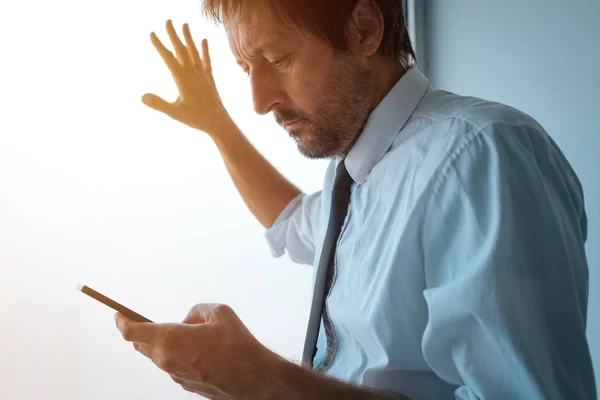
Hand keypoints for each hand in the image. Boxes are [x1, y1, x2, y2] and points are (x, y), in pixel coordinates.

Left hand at [115, 303, 275, 398]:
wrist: (253, 379)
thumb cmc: (237, 347)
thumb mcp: (219, 312)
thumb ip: (197, 311)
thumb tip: (188, 320)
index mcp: (170, 339)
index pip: (132, 331)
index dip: (122, 321)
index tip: (118, 315)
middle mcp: (167, 359)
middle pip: (142, 345)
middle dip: (141, 333)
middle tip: (145, 322)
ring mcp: (175, 375)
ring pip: (159, 356)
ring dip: (164, 344)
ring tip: (186, 335)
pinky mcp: (186, 385)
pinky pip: (174, 366)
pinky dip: (178, 356)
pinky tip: (198, 351)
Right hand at [143, 20, 230, 135]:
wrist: (218, 122)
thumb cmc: (196, 118)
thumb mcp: (174, 113)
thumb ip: (158, 104)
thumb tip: (142, 97)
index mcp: (182, 79)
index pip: (168, 58)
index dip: (159, 45)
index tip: (152, 33)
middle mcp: (193, 73)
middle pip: (181, 49)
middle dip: (174, 34)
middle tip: (168, 20)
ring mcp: (202, 74)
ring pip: (194, 52)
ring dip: (188, 38)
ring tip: (185, 24)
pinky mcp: (209, 78)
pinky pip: (206, 60)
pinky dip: (205, 50)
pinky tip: (204, 40)